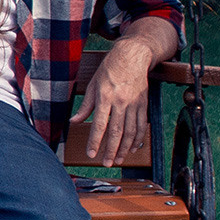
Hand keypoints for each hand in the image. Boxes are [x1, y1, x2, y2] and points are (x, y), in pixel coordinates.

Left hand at [76, 37, 155, 165]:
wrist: (133, 56)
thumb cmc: (109, 69)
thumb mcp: (92, 84)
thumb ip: (85, 105)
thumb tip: (75, 121)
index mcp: (105, 97)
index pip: (100, 124)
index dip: (95, 141)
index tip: (91, 154)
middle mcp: (121, 101)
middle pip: (117, 131)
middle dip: (111, 150)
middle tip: (107, 163)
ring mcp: (135, 103)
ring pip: (131, 131)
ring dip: (125, 148)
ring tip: (119, 159)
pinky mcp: (144, 104)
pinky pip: (142, 125)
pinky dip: (138, 138)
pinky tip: (133, 147)